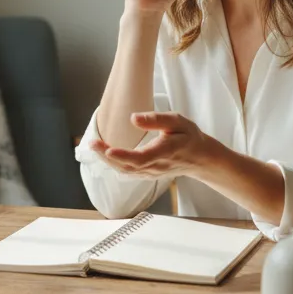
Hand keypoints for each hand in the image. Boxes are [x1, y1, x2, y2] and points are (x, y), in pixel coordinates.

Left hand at [89, 112, 212, 176]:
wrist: (200, 158)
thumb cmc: (189, 136)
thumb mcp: (178, 121)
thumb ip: (156, 119)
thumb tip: (133, 118)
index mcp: (164, 152)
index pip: (141, 158)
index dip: (123, 155)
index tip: (107, 149)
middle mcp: (156, 166)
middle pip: (128, 166)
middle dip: (107, 156)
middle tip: (92, 143)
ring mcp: (151, 173)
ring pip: (125, 171)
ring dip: (107, 160)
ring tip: (94, 146)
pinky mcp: (147, 174)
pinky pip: (128, 172)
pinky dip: (114, 164)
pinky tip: (104, 154)